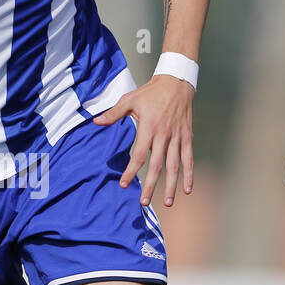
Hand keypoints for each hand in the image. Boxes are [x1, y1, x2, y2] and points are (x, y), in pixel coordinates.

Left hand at [93, 75, 193, 205]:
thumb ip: (113, 114)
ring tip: (168, 202)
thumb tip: (95, 122)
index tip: (124, 184)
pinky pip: (188, 159)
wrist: (176, 82)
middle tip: (144, 202)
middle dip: (150, 185)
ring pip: (174, 166)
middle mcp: (164, 135)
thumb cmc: (151, 92)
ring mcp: (177, 138)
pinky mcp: (187, 138)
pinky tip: (187, 189)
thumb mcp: (129, 100)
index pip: (139, 155)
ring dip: (171, 185)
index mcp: (148, 128)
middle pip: (156, 165)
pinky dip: (189, 174)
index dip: (131, 171)